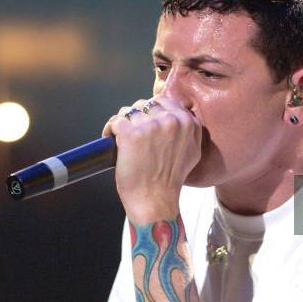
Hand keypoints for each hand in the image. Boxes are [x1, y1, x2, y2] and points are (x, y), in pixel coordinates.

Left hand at [102, 96, 201, 221]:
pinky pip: (116, 121)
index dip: (151, 111)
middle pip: (145, 104)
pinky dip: (110, 130)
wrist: (156, 200)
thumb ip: (190, 130)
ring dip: (123, 123)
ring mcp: (150, 126)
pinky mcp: (131, 134)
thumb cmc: (171, 180)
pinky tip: (110, 139)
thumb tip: (180, 115)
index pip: (164, 101)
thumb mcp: (193, 152)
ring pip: (129, 111)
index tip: (144, 122)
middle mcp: (171, 120)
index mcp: (188, 122)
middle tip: (132, 133)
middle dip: (137, 117)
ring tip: (120, 137)